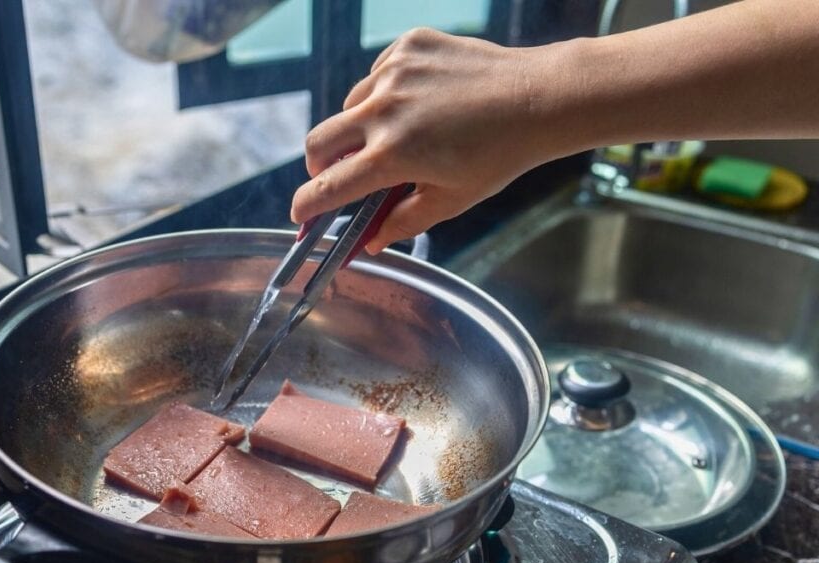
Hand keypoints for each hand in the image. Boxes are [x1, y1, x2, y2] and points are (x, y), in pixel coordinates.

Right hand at [290, 28, 567, 253]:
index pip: (329, 187)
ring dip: (359, 128)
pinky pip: (377, 75)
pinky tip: (419, 102)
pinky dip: (386, 94)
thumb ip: (403, 222)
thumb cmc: (499, 155)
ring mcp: (394, 74)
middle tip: (336, 174)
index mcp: (392, 156)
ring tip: (399, 134)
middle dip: (320, 164)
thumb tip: (372, 242)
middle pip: (319, 141)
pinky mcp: (407, 46)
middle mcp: (384, 112)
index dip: (307, 206)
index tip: (299, 214)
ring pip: (350, 107)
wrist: (537, 98)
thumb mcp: (451, 200)